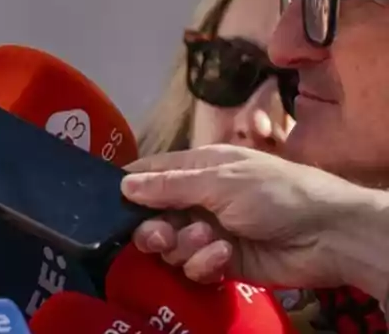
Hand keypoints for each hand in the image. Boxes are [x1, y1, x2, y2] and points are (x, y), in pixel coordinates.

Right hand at [121, 144, 388, 294]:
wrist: (325, 235)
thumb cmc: (272, 192)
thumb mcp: (219, 180)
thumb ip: (169, 185)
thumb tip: (122, 184)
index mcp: (196, 168)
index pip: (149, 173)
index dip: (128, 186)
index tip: (110, 203)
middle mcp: (196, 199)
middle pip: (151, 216)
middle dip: (153, 228)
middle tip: (162, 236)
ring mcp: (208, 232)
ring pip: (170, 246)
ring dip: (185, 245)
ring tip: (211, 240)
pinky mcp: (221, 262)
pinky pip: (193, 267)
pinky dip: (204, 263)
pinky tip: (224, 256)